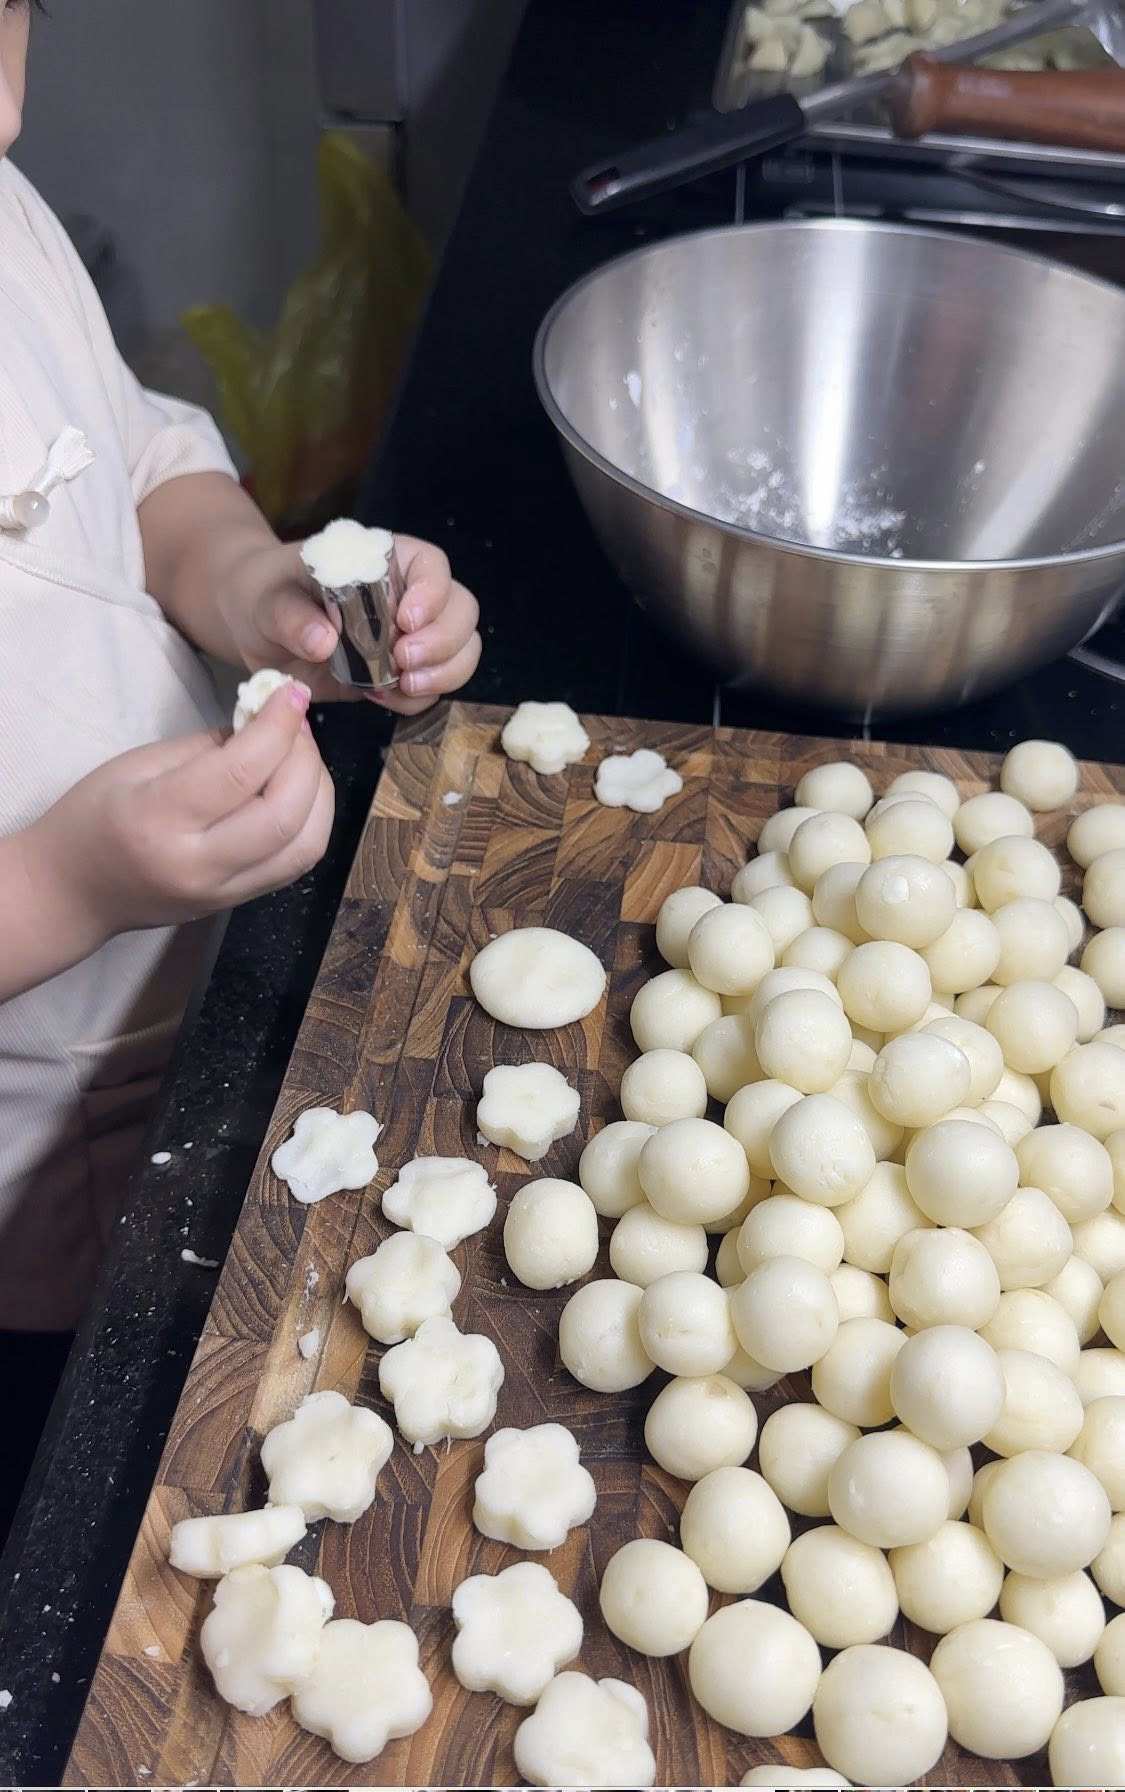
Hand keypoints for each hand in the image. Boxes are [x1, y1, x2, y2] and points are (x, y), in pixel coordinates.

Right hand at [29, 683, 333, 949]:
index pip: (239, 772)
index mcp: (158, 819)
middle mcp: (197, 864)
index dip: (278, 727)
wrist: (72, 893)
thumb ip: (206, 747)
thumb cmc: (93, 818)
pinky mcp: (237, 903)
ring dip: (320, 794)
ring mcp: (222, 892)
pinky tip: (301, 793)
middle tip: (297, 725)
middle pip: (283, 814)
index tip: (292, 692)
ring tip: (303, 758)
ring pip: (304, 846)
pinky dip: (312, 822)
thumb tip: (265, 723)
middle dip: (306, 759)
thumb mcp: (136, 766)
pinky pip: (295, 863)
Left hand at [225, 532, 480, 714]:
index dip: (432, 592)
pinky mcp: (399, 674)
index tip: (405, 620)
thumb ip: (291, 615)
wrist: (255, 628)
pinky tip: (382, 697)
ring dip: (443, 673)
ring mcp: (409, 637)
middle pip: (461, 610)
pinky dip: (417, 699)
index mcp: (384, 560)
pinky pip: (431, 688)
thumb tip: (323, 641)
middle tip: (404, 662)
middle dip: (444, 641)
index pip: (432, 565)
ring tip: (402, 685)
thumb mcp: (268, 598)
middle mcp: (408, 595)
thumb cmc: (265, 594)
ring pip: (460, 651)